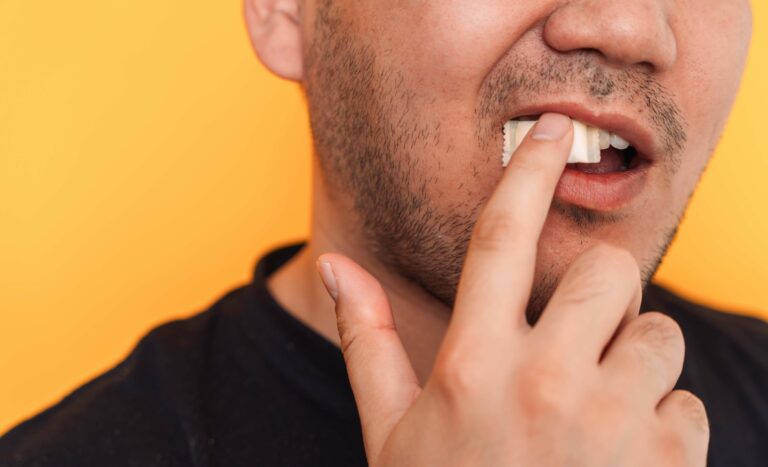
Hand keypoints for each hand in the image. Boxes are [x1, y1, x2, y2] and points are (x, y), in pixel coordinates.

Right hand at [316, 113, 708, 465]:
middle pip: (604, 273)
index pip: (500, 237)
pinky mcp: (669, 461)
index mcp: (472, 365)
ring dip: (634, 363)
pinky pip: (687, 401)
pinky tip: (620, 463)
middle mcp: (544, 382)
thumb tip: (338, 268)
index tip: (553, 130)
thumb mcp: (392, 431)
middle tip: (573, 345)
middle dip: (598, 296)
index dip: (527, 171)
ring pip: (658, 334)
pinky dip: (663, 424)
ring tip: (594, 416)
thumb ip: (367, 340)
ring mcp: (612, 422)